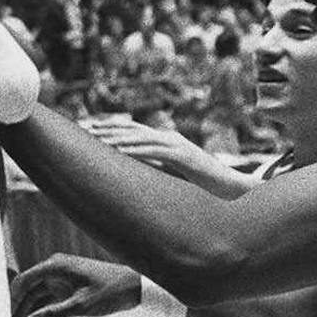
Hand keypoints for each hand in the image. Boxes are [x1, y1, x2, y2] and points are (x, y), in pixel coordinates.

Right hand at [11, 253, 141, 316]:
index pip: (23, 281)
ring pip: (34, 295)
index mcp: (55, 266)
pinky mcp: (65, 287)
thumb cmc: (111, 291)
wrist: (135, 287)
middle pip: (26, 289)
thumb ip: (53, 314)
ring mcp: (59, 278)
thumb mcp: (81, 306)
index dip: (11, 299)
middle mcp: (53, 269)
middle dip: (16, 308)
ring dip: (26, 311)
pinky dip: (38, 311)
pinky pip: (46, 299)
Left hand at [81, 116, 240, 189]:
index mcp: (166, 141)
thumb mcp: (172, 173)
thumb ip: (154, 167)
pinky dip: (136, 150)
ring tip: (95, 138)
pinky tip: (119, 152)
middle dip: (106, 128)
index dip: (110, 127)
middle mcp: (169, 138)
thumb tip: (132, 172)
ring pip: (141, 137)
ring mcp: (177, 145)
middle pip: (132, 129)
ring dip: (116, 137)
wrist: (233, 189)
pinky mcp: (184, 156)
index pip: (132, 130)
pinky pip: (155, 152)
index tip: (86, 128)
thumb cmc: (202, 185)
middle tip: (82, 127)